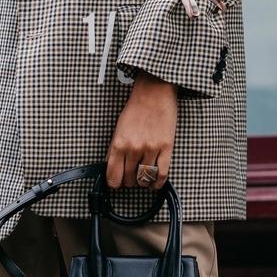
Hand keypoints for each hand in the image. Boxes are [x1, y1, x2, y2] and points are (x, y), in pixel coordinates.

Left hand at [105, 70, 176, 189]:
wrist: (154, 92)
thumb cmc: (136, 108)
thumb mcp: (118, 128)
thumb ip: (114, 149)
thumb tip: (111, 167)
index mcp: (118, 144)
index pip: (113, 176)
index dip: (114, 183)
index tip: (116, 183)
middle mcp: (133, 149)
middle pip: (129, 179)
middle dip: (129, 181)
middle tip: (131, 177)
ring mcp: (150, 149)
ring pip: (144, 179)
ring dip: (143, 182)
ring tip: (142, 179)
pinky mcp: (166, 148)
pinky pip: (161, 173)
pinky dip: (157, 183)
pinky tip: (155, 183)